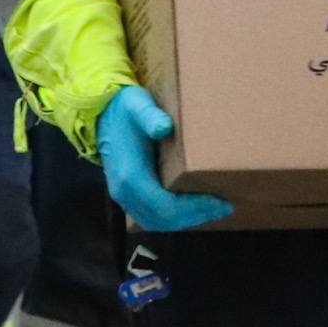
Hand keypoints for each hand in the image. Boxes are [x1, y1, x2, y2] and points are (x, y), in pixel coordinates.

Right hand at [96, 85, 231, 231]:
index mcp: (130, 175)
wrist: (102, 114)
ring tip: (214, 210)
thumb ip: (150, 115)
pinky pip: (150, 216)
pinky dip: (173, 218)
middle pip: (163, 218)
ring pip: (156, 222)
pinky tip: (193, 209)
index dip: (194, 207)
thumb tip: (164, 127)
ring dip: (186, 220)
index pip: (165, 204)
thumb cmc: (125, 108)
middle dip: (196, 215)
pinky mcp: (127, 196)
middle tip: (225, 207)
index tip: (220, 202)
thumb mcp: (137, 104)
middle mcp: (124, 192)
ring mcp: (123, 196)